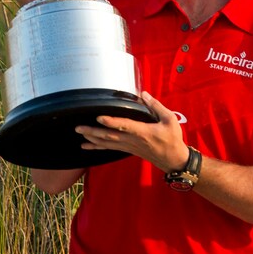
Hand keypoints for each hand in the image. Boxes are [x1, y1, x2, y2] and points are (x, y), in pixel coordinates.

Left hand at [75, 92, 189, 172]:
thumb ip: (156, 106)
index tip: (99, 118)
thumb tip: (143, 94)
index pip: (125, 126)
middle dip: (94, 131)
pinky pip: (110, 148)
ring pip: (108, 143)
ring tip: (80, 133)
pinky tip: (87, 145)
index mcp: (143, 132)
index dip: (111, 122)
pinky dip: (97, 146)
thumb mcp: (169, 120)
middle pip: (110, 136)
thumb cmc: (172, 139)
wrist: (173, 160)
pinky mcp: (127, 149)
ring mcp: (129, 146)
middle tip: (79, 127)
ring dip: (93, 138)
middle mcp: (133, 140)